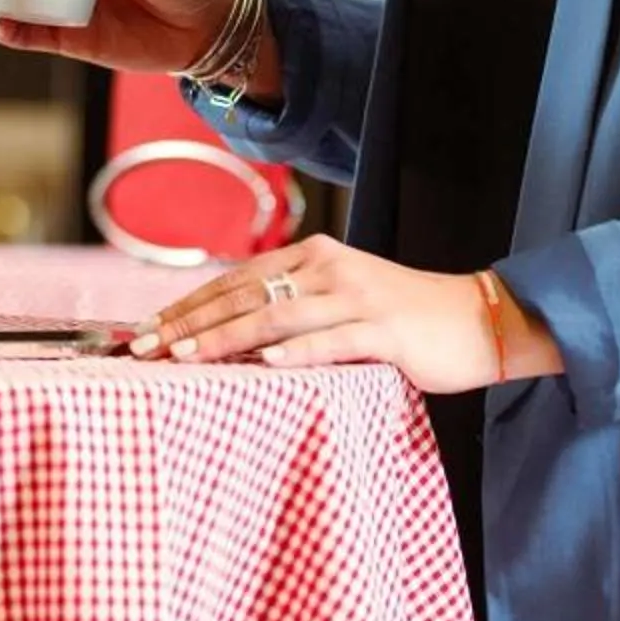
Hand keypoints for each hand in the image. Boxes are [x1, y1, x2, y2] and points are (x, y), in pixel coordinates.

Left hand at [127, 236, 516, 393]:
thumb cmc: (402, 318)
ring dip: (225, 337)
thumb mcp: (339, 300)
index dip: (187, 305)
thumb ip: (292, 306)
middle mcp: (327, 269)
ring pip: (277, 317)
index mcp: (312, 257)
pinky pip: (333, 341)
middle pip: (244, 296)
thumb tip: (228, 332)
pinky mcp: (385, 331)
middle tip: (142, 345)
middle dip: (188, 323)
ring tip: (183, 356)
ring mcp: (356, 297)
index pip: (234, 281)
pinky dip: (297, 352)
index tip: (144, 329)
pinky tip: (265, 363)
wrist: (477, 319)